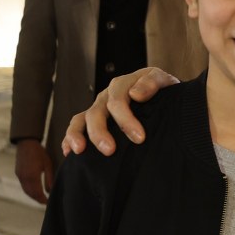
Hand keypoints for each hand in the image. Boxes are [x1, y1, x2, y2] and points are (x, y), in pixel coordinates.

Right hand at [13, 139, 53, 203]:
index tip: (48, 202)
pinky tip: (34, 190)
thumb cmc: (39, 153)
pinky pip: (23, 185)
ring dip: (33, 196)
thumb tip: (50, 191)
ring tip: (41, 198)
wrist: (26, 143)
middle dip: (38, 199)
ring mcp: (19, 176)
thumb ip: (49, 179)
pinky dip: (29, 190)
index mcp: (32, 176)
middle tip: (45, 202)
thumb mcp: (48, 165)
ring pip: (26, 190)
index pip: (37, 193)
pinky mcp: (18, 173)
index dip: (43, 199)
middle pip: (31, 194)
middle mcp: (24, 178)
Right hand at [61, 67, 180, 156]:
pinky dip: (69, 138)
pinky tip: (69, 153)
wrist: (164, 98)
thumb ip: (152, 83)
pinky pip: (75, 128)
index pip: (118, 101)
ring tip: (79, 150)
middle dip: (100, 132)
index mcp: (123, 85)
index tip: (140, 138)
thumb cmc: (164, 92)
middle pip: (96, 112)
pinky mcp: (92, 121)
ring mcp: (98, 109)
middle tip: (110, 150)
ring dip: (78, 135)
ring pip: (80, 120)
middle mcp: (106, 97)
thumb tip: (135, 94)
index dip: (126, 119)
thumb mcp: (164, 81)